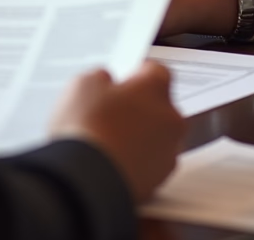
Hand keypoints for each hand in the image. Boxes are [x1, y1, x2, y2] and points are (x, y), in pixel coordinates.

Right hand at [49, 62, 183, 201]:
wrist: (88, 180)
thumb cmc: (89, 129)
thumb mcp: (83, 85)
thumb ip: (100, 78)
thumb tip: (103, 83)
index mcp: (155, 88)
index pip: (156, 71)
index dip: (136, 74)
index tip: (122, 79)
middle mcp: (170, 120)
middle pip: (159, 106)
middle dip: (139, 107)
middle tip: (111, 111)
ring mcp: (167, 154)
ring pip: (157, 138)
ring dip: (139, 136)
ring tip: (107, 140)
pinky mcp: (158, 182)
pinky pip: (149, 164)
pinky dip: (135, 161)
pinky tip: (111, 161)